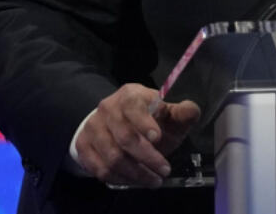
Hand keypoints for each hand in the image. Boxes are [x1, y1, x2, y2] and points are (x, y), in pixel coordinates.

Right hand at [73, 83, 200, 187]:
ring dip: (136, 173)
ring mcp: (93, 127)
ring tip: (154, 180)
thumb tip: (192, 110)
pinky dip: (120, 179)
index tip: (158, 138)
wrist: (117, 124)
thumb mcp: (169, 115)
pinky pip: (100, 169)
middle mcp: (107, 109)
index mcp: (129, 95)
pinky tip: (135, 180)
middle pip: (124, 137)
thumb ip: (182, 113)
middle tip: (165, 170)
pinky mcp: (83, 145)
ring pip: (112, 157)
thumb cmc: (150, 120)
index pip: (133, 106)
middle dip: (147, 157)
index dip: (144, 123)